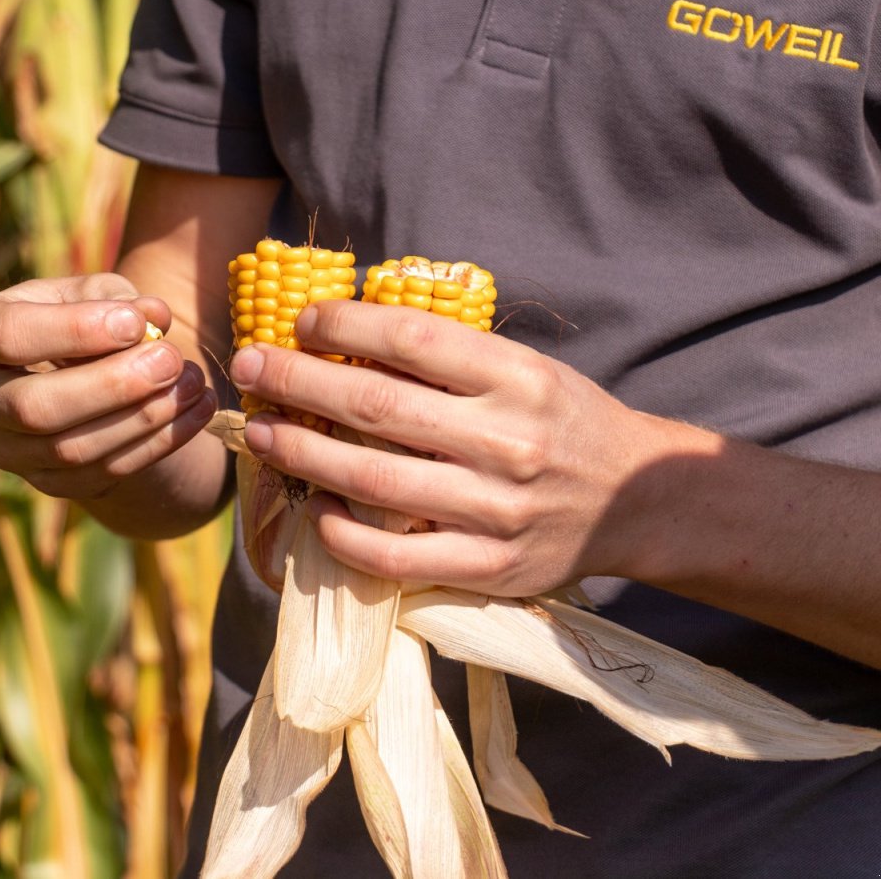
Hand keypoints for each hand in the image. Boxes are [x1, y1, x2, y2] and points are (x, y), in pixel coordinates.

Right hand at [0, 274, 217, 500]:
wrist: (81, 372)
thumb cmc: (83, 317)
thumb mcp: (95, 293)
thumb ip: (120, 299)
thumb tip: (154, 318)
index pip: (7, 336)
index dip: (74, 331)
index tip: (136, 323)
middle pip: (33, 406)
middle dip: (111, 385)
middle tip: (171, 359)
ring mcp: (5, 449)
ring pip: (69, 449)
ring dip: (141, 418)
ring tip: (192, 383)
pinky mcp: (45, 483)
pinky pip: (101, 474)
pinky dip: (157, 444)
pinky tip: (196, 412)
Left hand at [227, 299, 683, 595]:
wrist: (639, 502)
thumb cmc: (562, 423)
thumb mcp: (526, 370)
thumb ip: (451, 357)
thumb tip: (349, 331)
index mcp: (519, 378)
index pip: (413, 340)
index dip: (345, 325)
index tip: (301, 321)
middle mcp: (507, 441)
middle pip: (377, 406)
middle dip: (298, 382)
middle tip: (250, 366)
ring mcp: (495, 510)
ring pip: (375, 480)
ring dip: (304, 454)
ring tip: (263, 433)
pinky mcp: (487, 567)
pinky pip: (396, 555)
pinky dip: (344, 533)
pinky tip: (314, 508)